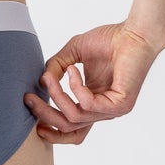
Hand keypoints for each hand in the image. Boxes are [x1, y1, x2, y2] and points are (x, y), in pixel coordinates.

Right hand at [25, 21, 160, 145]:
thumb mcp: (73, 54)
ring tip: (49, 76)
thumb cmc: (109, 40)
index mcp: (94, 104)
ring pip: (74, 117)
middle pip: (69, 129)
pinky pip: (88, 104)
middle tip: (28, 99)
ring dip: (56, 96)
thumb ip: (56, 67)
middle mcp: (103, 111)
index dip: (52, 132)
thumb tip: (39, 81)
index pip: (73, 131)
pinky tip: (73, 69)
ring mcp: (112, 110)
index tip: (33, 123)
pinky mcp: (121, 105)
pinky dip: (75, 87)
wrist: (136, 32)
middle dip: (45, 115)